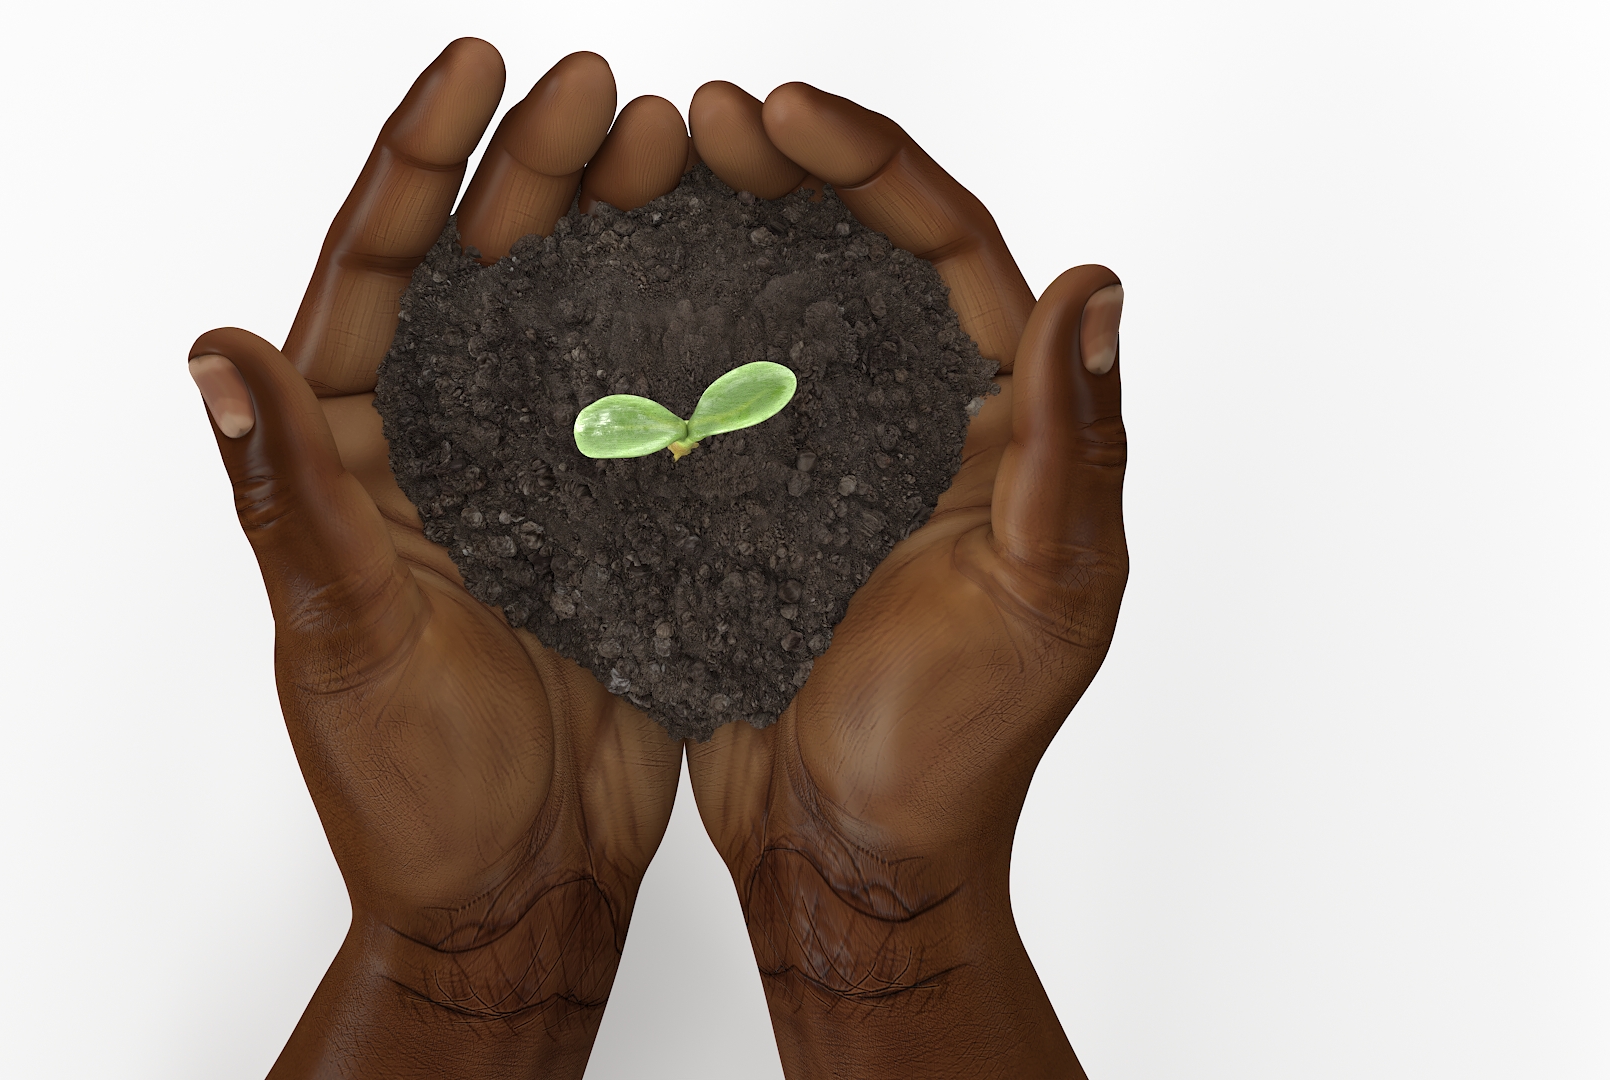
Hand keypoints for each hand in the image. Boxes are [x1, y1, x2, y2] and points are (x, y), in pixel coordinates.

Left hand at [186, 40, 697, 1078]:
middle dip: (532, 169)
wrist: (520, 885)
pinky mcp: (603, 521)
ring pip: (566, 319)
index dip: (418, 163)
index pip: (371, 275)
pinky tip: (721, 268)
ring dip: (609, 228)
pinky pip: (638, 400)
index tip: (478, 67)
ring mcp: (521, 478)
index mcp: (349, 456)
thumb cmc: (412, 787)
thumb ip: (296, 495)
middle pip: (475, 272)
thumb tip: (213, 356)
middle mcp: (430, 448)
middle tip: (605, 92)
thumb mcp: (345, 634)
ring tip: (671, 150)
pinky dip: (675, 329)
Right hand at [683, 83, 1126, 1079]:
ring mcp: (827, 461)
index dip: (872, 166)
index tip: (782, 114)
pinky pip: (707, 395)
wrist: (846, 859)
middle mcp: (917, 424)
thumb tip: (1095, 288)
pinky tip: (599, 293)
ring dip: (714, 232)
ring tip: (635, 176)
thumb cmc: (955, 753)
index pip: (949, 249)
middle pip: (856, 253)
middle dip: (784, 171)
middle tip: (695, 124)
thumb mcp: (1037, 598)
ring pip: (774, 308)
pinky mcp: (750, 508)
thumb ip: (1064, 447)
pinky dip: (661, 335)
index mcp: (999, 426)